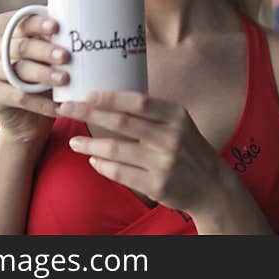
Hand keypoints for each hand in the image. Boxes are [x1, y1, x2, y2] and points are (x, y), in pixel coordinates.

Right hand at [0, 15, 69, 145]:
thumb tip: (91, 33)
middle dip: (46, 51)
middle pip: (23, 47)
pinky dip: (41, 103)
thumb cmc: (45, 84)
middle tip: (66, 56)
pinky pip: (18, 97)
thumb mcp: (53, 64)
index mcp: (13, 36)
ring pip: (19, 71)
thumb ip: (61, 48)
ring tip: (64, 79)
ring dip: (43, 75)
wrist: (28, 121)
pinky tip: (58, 106)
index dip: (38, 24)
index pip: (24, 24)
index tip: (57, 27)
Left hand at [57, 91, 227, 215]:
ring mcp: (163, 162)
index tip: (87, 94)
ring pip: (116, 149)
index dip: (111, 97)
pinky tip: (93, 160)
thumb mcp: (179, 123)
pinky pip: (121, 173)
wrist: (212, 185)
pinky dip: (103, 166)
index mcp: (176, 115)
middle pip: (122, 122)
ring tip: (74, 142)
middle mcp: (171, 137)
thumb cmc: (189, 149)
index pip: (139, 102)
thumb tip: (111, 99)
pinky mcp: (157, 185)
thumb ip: (152, 113)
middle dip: (89, 114)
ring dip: (90, 144)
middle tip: (67, 109)